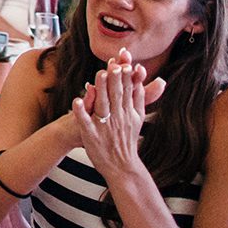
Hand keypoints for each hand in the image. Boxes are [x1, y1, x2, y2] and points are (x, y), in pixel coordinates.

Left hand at [72, 50, 164, 177]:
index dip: (126, 76)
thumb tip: (150, 81)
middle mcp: (119, 118)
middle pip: (117, 95)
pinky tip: (76, 100)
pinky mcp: (92, 136)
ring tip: (98, 75)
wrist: (122, 167)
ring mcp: (105, 127)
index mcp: (129, 113)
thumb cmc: (127, 140)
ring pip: (103, 105)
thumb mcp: (138, 119)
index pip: (128, 91)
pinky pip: (86, 122)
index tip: (126, 61)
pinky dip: (81, 111)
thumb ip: (140, 99)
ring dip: (100, 90)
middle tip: (114, 63)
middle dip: (115, 79)